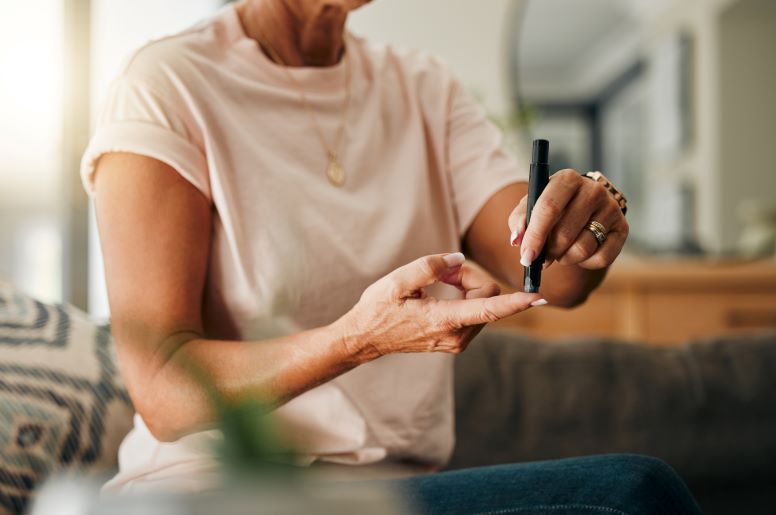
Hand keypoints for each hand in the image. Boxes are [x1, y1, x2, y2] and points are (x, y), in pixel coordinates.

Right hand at [338, 253, 542, 361]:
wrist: (365, 338)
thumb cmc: (378, 309)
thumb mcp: (398, 282)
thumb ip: (430, 267)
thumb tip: (458, 260)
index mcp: (444, 321)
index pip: (489, 309)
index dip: (516, 302)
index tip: (538, 297)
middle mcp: (456, 336)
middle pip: (486, 297)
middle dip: (470, 277)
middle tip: (441, 271)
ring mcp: (456, 341)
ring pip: (481, 304)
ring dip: (465, 286)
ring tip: (436, 282)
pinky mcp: (455, 340)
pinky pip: (472, 311)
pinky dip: (462, 296)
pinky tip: (439, 292)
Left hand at [508, 169, 628, 269]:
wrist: (584, 205)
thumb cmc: (552, 207)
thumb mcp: (531, 206)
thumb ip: (520, 221)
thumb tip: (518, 239)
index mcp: (567, 179)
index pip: (549, 208)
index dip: (535, 236)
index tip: (526, 257)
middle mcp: (593, 190)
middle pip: (565, 233)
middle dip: (548, 252)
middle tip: (541, 259)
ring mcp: (611, 209)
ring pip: (582, 249)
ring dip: (565, 258)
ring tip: (560, 252)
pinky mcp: (622, 228)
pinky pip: (602, 258)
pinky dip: (585, 263)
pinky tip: (579, 253)